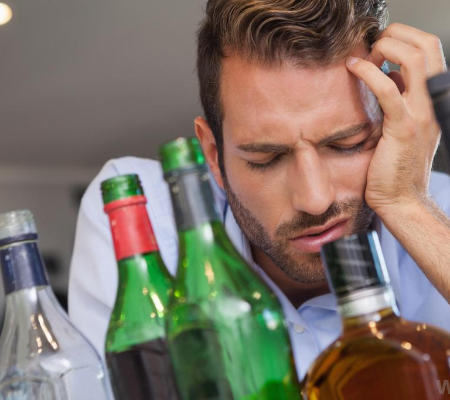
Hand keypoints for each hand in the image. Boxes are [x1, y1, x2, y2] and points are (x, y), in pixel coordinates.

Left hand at [345, 23, 446, 217]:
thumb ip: (400, 101)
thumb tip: (390, 76)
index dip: (406, 38)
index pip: (430, 52)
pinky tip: (353, 69)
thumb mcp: (401, 127)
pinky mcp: (403, 128)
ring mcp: (420, 114)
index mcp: (431, 100)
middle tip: (371, 45)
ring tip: (361, 56)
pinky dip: (370, 73)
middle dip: (398, 33)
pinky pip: (389, 91)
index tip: (379, 47)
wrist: (401, 200)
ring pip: (415, 59)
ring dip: (386, 47)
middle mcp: (430, 102)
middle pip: (428, 46)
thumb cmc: (395, 166)